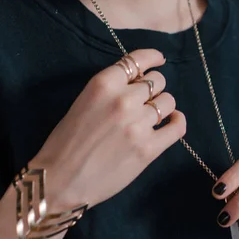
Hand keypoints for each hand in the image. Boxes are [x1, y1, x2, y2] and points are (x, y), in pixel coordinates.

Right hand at [31, 49, 185, 210]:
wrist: (60, 180)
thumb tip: (140, 81)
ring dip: (162, 107)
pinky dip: (177, 121)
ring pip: (168, 102)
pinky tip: (171, 122)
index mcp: (103, 84)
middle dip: (153, 89)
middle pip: (158, 81)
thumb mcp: (83, 102)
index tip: (159, 60)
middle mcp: (123, 100)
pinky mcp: (149, 148)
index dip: (152, 58)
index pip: (139, 59)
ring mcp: (138, 124)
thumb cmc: (66, 142)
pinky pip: (178, 126)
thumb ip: (111, 88)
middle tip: (144, 101)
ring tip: (151, 116)